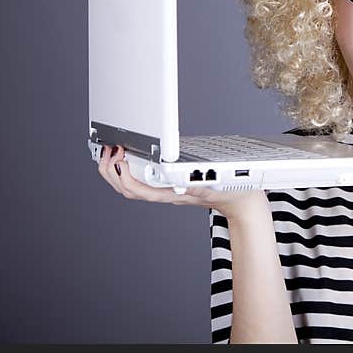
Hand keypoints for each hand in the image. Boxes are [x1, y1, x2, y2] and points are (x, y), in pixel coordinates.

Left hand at [97, 144, 270, 222]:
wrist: (244, 202)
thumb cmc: (233, 192)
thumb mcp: (217, 183)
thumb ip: (198, 181)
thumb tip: (178, 177)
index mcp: (175, 193)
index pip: (139, 190)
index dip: (123, 175)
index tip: (119, 156)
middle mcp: (167, 193)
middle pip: (128, 190)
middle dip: (111, 172)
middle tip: (109, 151)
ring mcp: (168, 191)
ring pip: (132, 188)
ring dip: (116, 172)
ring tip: (113, 152)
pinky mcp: (172, 185)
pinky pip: (142, 182)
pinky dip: (130, 170)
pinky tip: (130, 157)